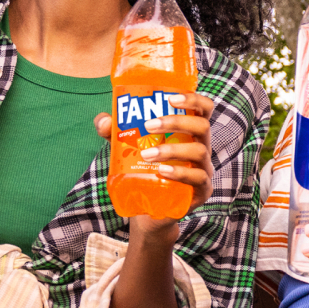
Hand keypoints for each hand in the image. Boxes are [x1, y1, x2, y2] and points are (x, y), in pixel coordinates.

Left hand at [92, 91, 215, 223]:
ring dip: (172, 149)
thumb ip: (114, 132)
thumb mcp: (127, 149)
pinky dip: (180, 172)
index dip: (193, 99)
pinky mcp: (202, 191)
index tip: (171, 97)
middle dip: (176, 122)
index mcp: (189, 133)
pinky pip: (198, 178)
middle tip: (148, 125)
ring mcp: (204, 169)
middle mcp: (201, 147)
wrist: (149, 209)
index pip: (204, 110)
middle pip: (202, 126)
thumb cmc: (143, 171)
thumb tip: (104, 121)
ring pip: (199, 151)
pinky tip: (162, 171)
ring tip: (147, 154)